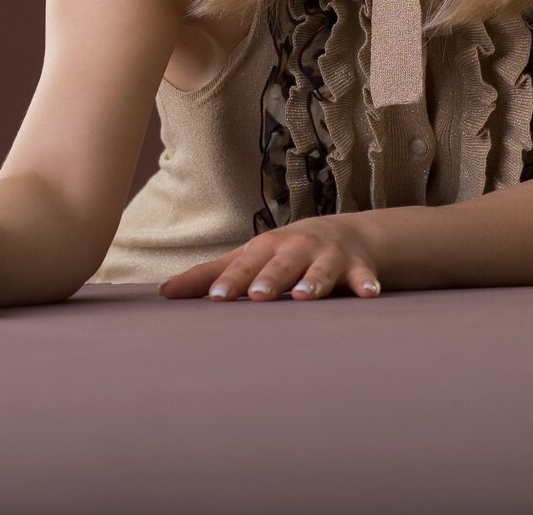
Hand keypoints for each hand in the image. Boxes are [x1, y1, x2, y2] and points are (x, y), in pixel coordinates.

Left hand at [156, 213, 383, 301]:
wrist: (347, 233)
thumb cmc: (285, 251)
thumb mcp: (250, 258)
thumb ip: (210, 276)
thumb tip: (163, 293)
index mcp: (268, 247)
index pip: (245, 265)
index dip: (231, 281)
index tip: (216, 299)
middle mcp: (298, 248)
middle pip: (282, 264)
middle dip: (271, 278)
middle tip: (258, 296)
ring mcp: (329, 256)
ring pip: (322, 268)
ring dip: (315, 281)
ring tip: (305, 297)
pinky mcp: (359, 267)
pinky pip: (363, 277)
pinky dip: (365, 284)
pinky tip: (369, 295)